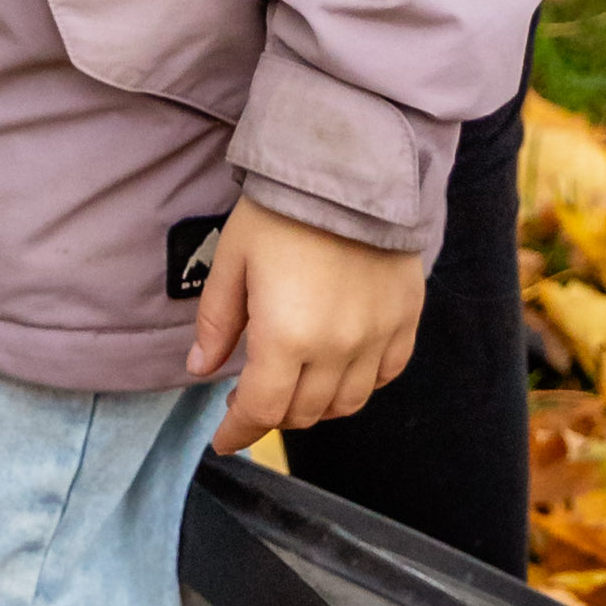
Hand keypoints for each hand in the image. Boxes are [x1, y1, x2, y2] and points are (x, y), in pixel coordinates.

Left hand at [188, 204, 424, 455]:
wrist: (349, 167)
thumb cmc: (282, 210)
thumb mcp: (232, 259)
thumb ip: (217, 321)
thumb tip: (200, 370)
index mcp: (286, 337)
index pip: (261, 410)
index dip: (238, 431)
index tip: (223, 438)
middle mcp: (336, 349)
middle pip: (304, 413)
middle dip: (272, 414)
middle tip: (251, 396)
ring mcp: (376, 338)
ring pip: (346, 404)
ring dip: (316, 406)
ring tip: (294, 384)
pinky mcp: (404, 320)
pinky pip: (385, 375)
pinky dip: (360, 383)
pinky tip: (340, 367)